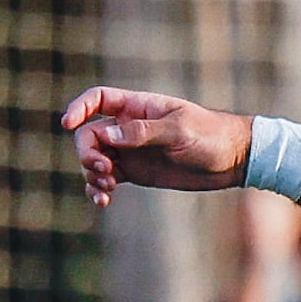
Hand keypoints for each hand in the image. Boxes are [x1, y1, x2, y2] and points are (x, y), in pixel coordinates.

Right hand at [60, 86, 252, 205]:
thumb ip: (143, 132)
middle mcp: (128, 127)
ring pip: (93, 160)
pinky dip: (98, 189)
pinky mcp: (135, 172)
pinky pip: (106, 179)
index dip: (78, 109)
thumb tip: (108, 134)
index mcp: (137, 107)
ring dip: (91, 174)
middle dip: (87, 153)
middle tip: (103, 169)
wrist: (232, 159)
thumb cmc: (210, 135)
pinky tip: (102, 201)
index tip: (67, 125)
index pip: (97, 100)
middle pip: (89, 135)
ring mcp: (129, 151)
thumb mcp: (179, 130)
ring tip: (107, 188)